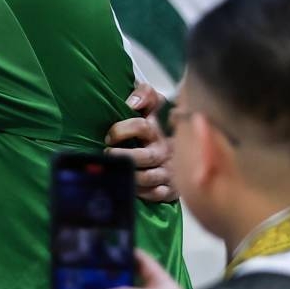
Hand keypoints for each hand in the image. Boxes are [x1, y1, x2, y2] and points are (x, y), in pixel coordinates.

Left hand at [107, 83, 176, 202]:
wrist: (181, 151)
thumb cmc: (149, 129)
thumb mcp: (148, 107)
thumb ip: (144, 94)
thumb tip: (133, 101)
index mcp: (153, 130)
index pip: (142, 126)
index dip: (123, 129)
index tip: (109, 135)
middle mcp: (161, 150)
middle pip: (145, 156)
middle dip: (124, 157)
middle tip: (108, 155)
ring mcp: (167, 170)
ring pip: (149, 177)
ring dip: (131, 176)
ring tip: (116, 173)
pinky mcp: (171, 188)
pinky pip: (158, 194)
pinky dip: (145, 193)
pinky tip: (133, 189)